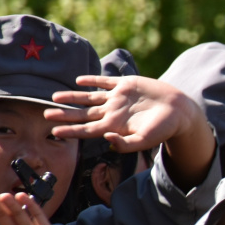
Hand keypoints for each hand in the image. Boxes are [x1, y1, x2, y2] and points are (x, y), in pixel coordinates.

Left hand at [47, 75, 205, 152]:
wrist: (179, 111)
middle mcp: (112, 112)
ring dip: (73, 97)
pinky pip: (105, 82)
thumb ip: (125, 144)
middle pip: (83, 114)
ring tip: (56, 97)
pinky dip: (92, 80)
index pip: (86, 130)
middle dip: (64, 114)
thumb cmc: (163, 130)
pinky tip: (79, 80)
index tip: (54, 130)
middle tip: (45, 114)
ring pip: (89, 97)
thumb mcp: (144, 141)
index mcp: (114, 127)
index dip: (70, 130)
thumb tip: (105, 140)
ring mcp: (118, 98)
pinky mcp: (126, 85)